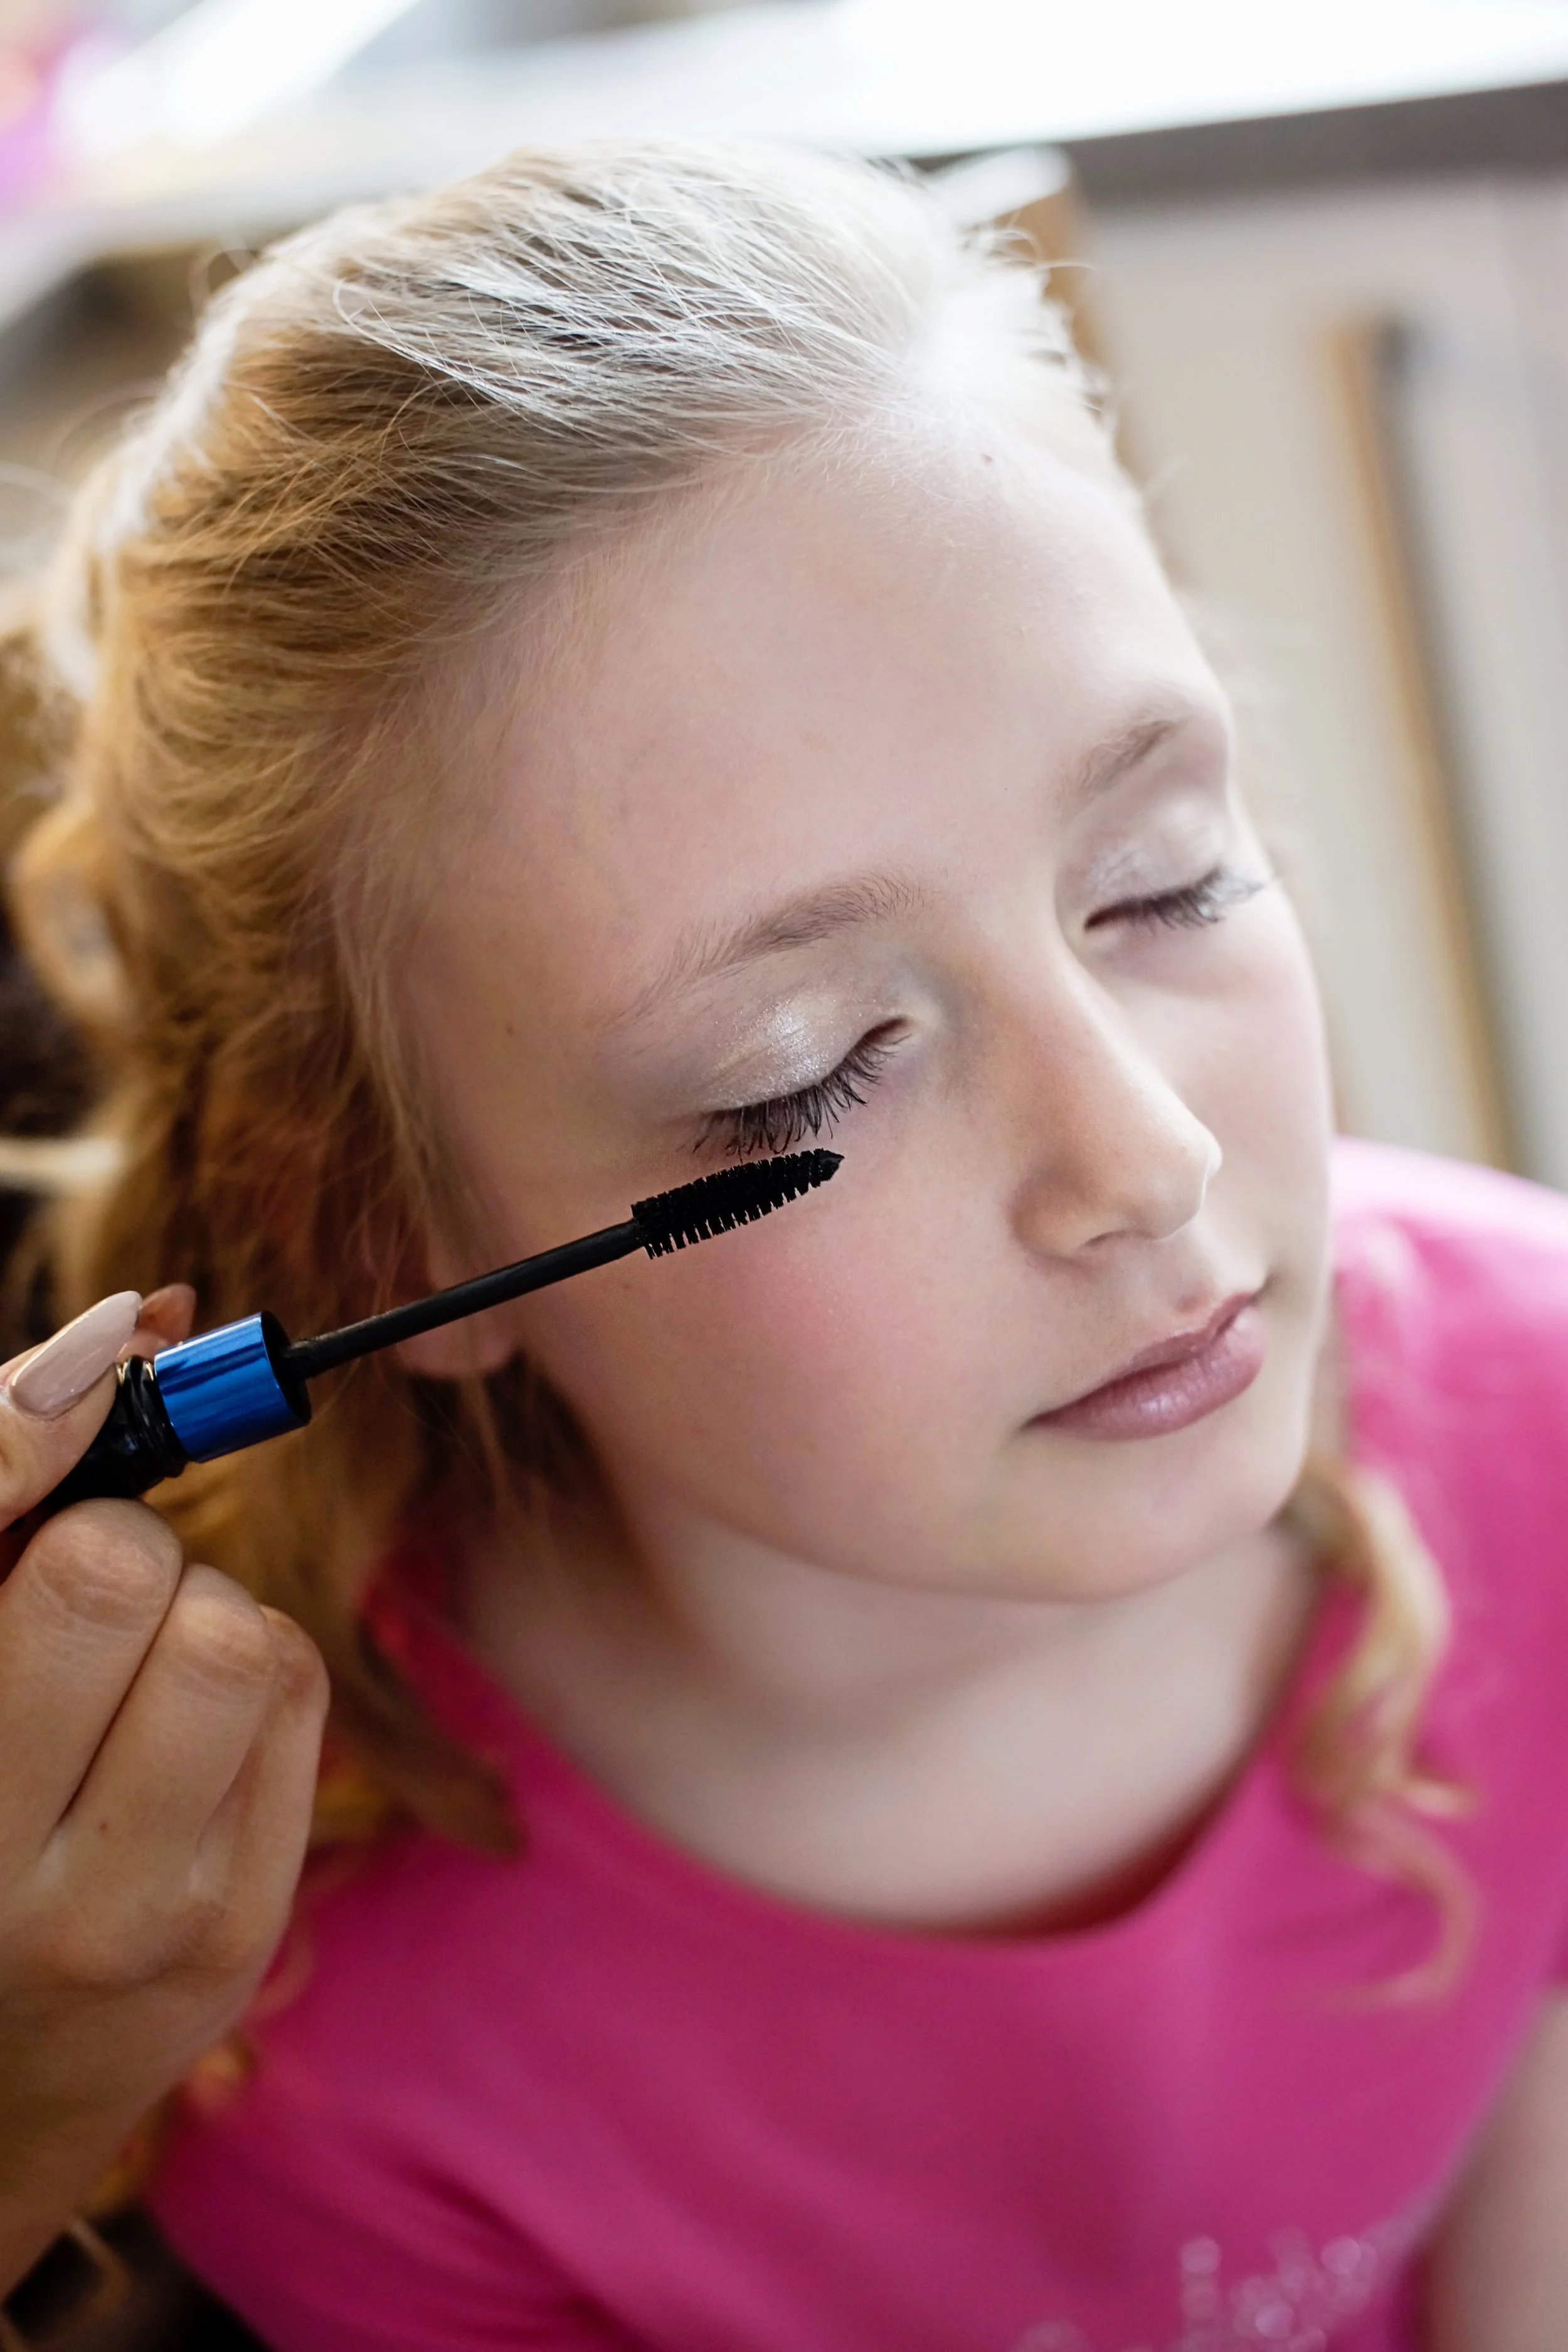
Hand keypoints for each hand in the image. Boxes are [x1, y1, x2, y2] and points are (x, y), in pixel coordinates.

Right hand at [0, 1291, 327, 2293]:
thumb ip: (19, 1493)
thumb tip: (161, 1318)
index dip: (41, 1411)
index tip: (123, 1344)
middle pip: (108, 1568)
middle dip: (113, 1543)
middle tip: (82, 1602)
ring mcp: (109, 1912)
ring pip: (229, 1628)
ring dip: (198, 1608)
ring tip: (136, 1675)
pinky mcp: (229, 1933)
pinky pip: (293, 1690)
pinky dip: (255, 1667)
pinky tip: (188, 1732)